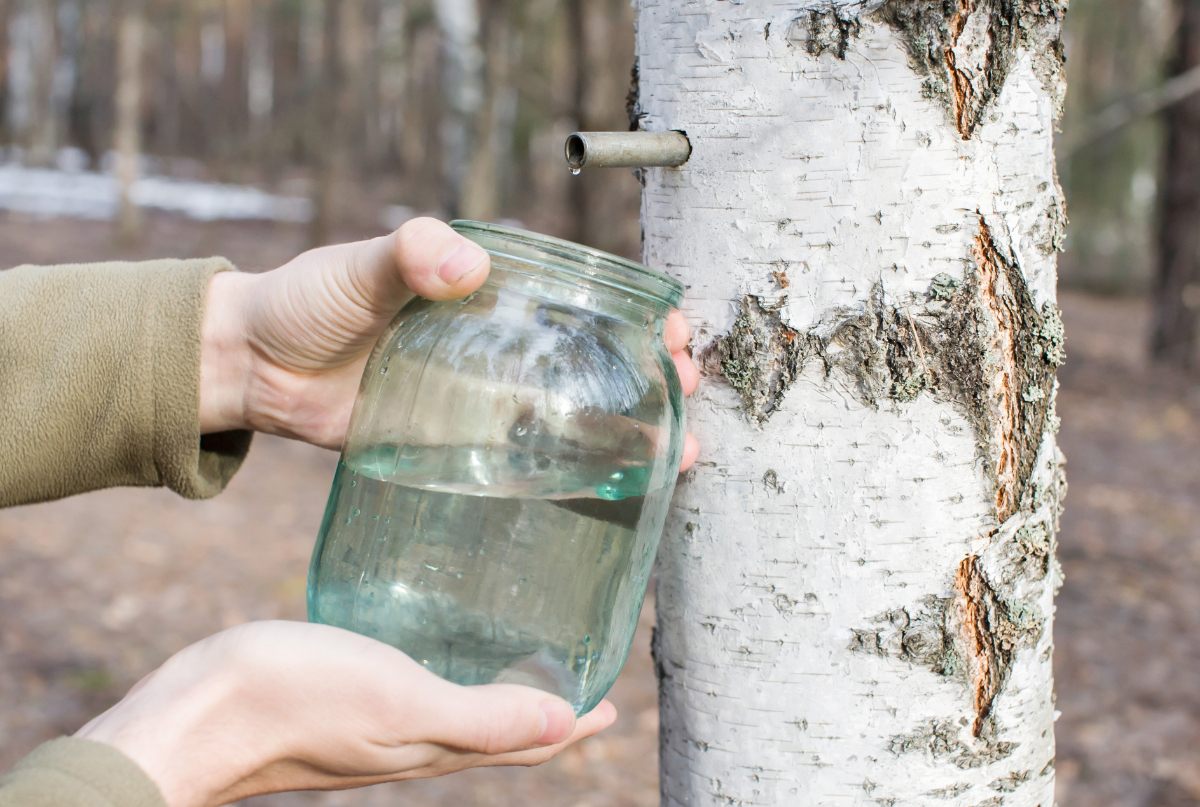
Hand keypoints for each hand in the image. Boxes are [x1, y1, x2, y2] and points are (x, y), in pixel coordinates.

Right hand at [76, 621, 615, 806]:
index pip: (528, 742)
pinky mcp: (346, 697)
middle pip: (500, 731)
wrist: (194, 716)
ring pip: (460, 711)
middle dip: (546, 709)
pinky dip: (446, 672)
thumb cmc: (293, 704)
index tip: (613, 704)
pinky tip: (433, 640)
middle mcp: (416, 739)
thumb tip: (567, 726)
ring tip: (520, 658)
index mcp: (438, 745)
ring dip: (500, 692)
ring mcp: (380, 722)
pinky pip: (416, 689)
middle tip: (577, 677)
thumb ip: (479, 717)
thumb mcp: (399, 703)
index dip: (575, 725)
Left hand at [200, 218, 699, 467]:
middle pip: (596, 360)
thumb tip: (466, 266)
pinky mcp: (459, 446)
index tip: (674, 332)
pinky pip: (527, 460)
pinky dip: (573, 474)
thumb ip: (407, 255)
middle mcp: (499, 345)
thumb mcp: (359, 267)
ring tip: (677, 454)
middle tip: (688, 393)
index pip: (583, 298)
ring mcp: (483, 399)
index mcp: (489, 292)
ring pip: (576, 414)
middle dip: (653, 376)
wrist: (253, 368)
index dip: (638, 314)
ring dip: (631, 431)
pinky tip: (612, 491)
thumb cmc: (306, 301)